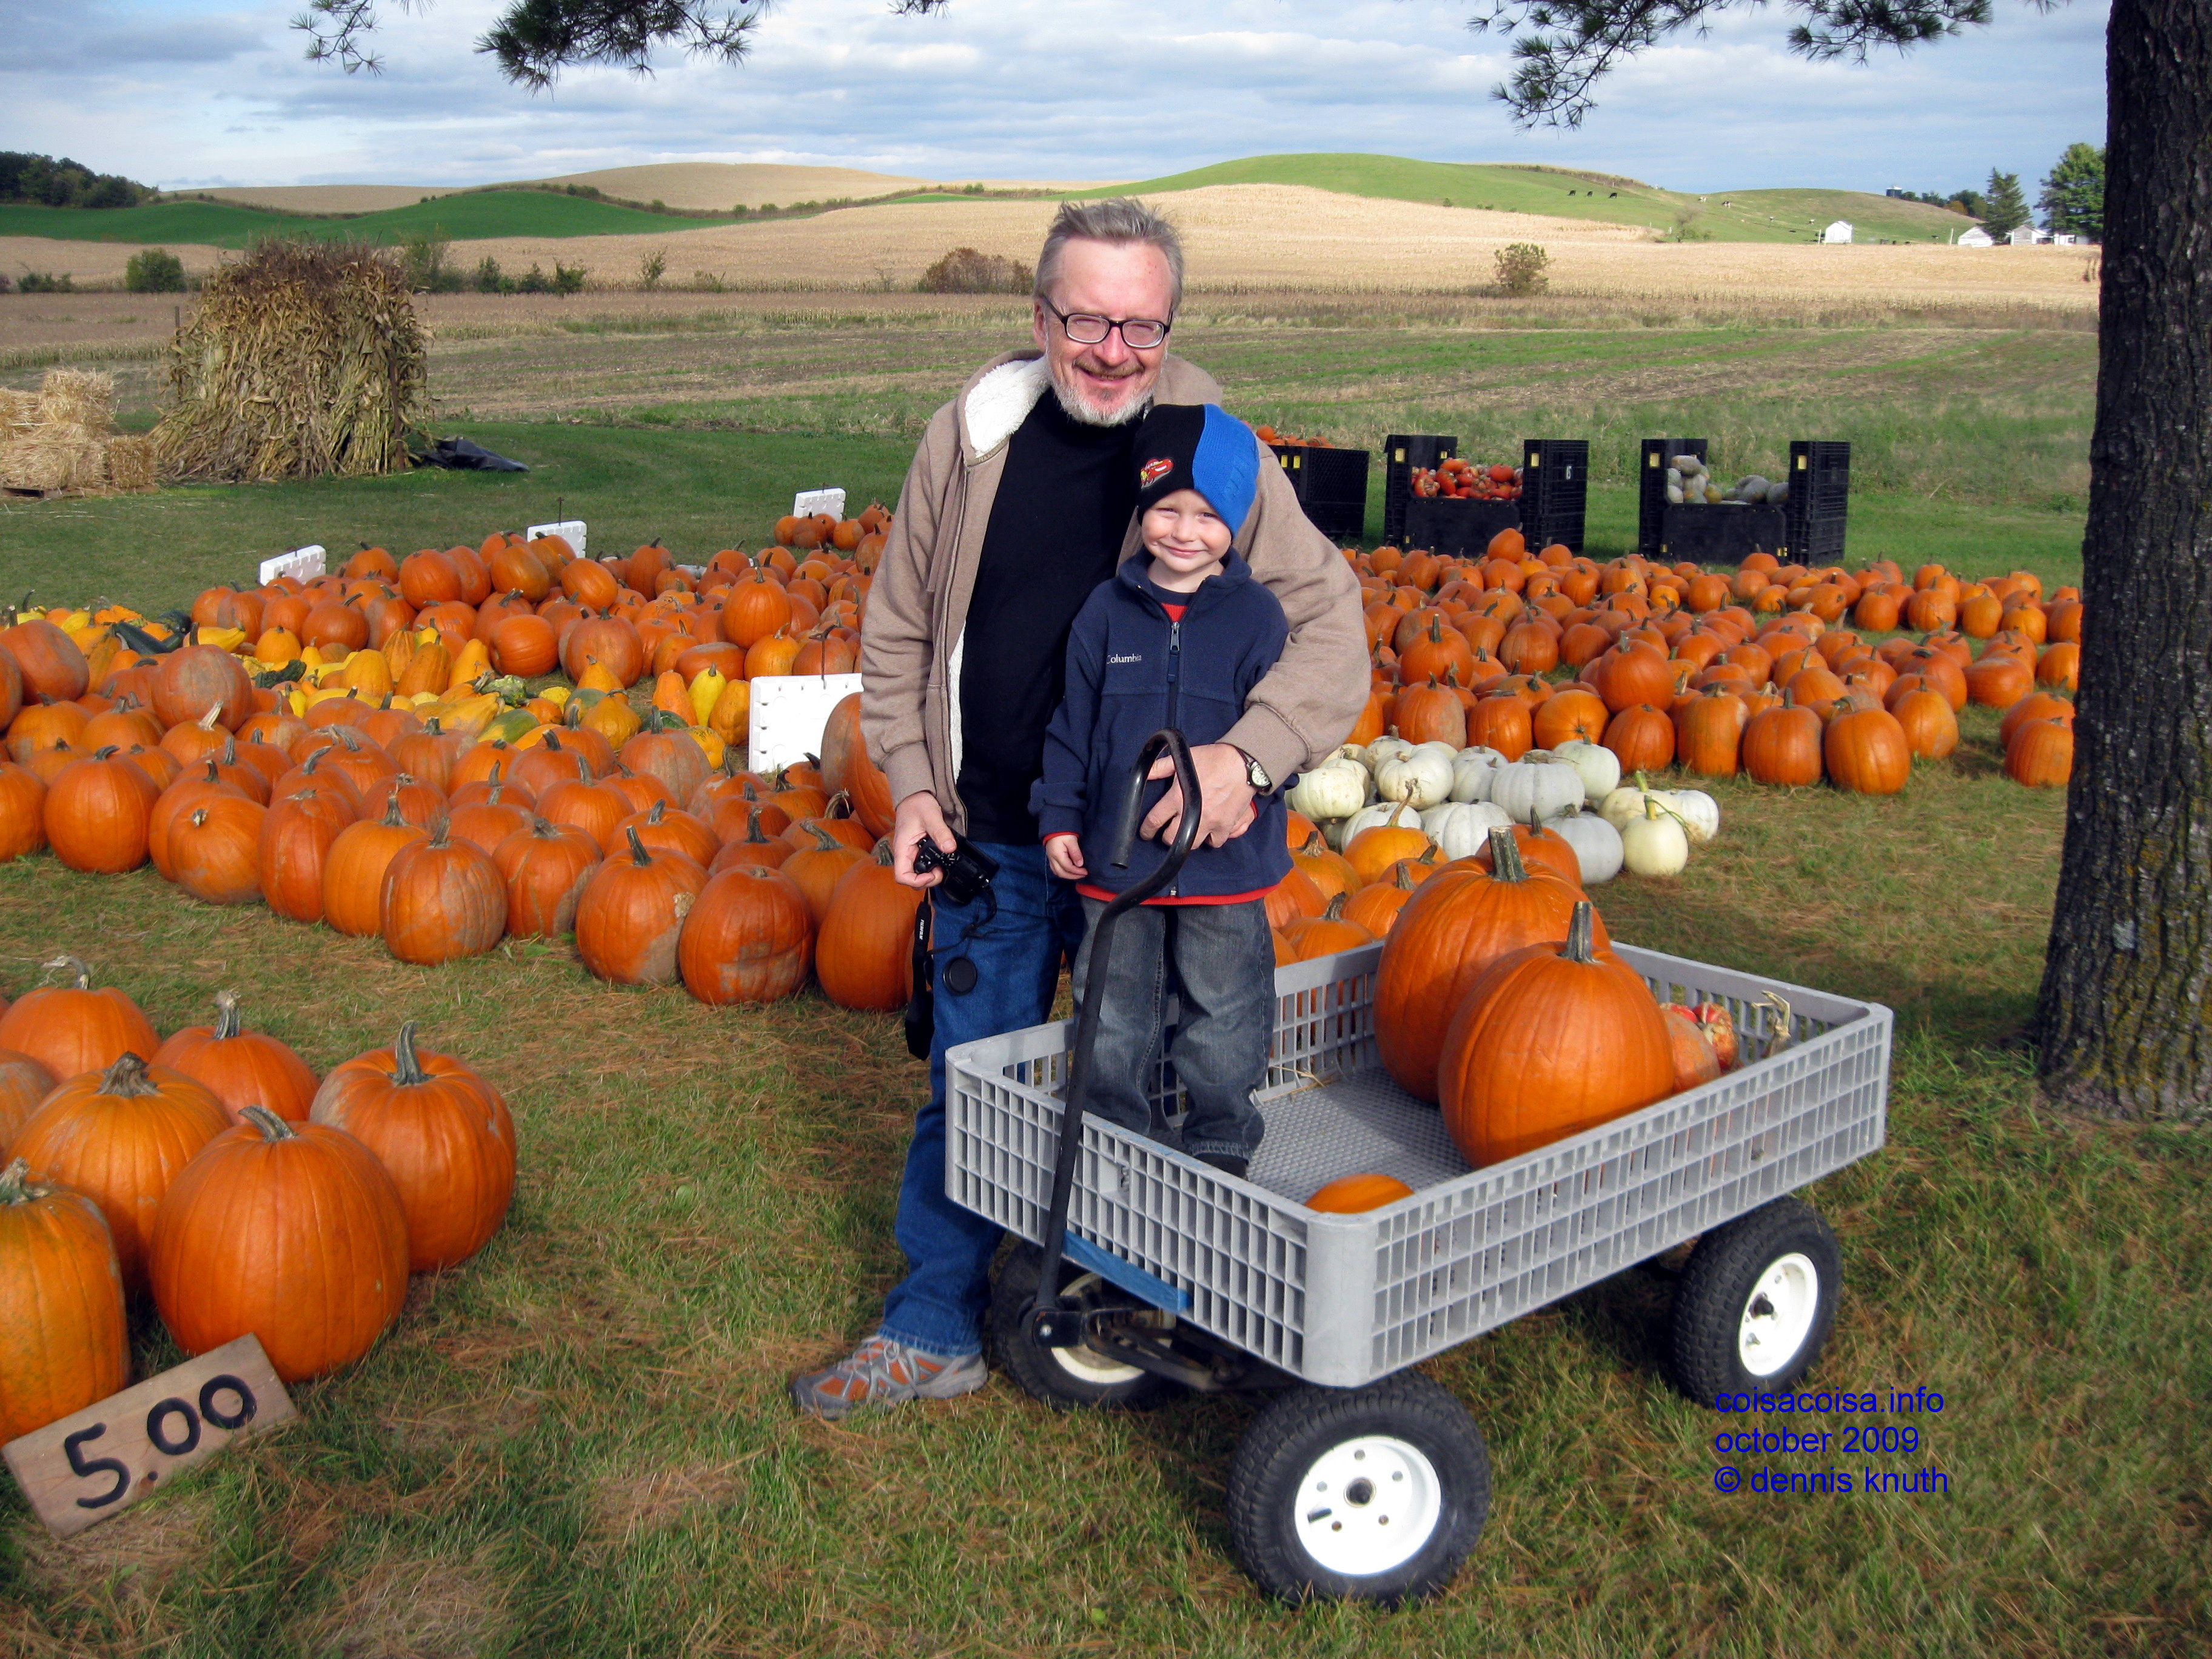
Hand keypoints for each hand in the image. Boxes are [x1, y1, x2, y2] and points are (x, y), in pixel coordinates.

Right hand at [892, 791, 955, 888]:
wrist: (915, 796)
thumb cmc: (917, 804)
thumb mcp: (931, 816)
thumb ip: (940, 832)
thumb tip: (949, 848)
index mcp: (902, 848)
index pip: (902, 876)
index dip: (917, 881)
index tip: (932, 873)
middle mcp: (904, 853)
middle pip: (910, 879)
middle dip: (927, 880)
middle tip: (941, 871)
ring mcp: (910, 853)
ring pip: (916, 874)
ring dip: (929, 875)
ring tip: (941, 866)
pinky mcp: (916, 850)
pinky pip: (921, 865)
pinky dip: (931, 867)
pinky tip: (939, 860)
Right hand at [1044, 834, 1087, 880]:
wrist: (1054, 825)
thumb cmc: (1064, 832)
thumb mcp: (1072, 840)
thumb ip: (1075, 853)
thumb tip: (1080, 864)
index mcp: (1057, 855)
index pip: (1068, 868)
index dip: (1077, 872)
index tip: (1086, 872)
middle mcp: (1052, 859)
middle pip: (1062, 873)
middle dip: (1073, 876)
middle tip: (1083, 875)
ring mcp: (1050, 859)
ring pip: (1057, 873)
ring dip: (1068, 875)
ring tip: (1077, 874)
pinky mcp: (1051, 857)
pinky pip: (1055, 869)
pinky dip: (1063, 872)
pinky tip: (1070, 871)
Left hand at [1139, 742, 1256, 848]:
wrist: (1242, 763)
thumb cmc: (1214, 759)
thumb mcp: (1185, 758)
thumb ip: (1161, 767)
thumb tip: (1145, 773)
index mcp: (1178, 797)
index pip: (1155, 820)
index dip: (1147, 829)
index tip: (1146, 833)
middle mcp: (1193, 813)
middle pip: (1172, 838)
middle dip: (1166, 837)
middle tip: (1167, 832)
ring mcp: (1211, 822)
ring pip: (1193, 845)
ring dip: (1188, 840)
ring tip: (1187, 832)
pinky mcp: (1226, 825)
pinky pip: (1215, 842)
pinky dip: (1211, 839)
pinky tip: (1208, 831)